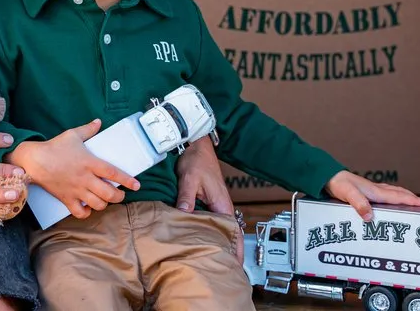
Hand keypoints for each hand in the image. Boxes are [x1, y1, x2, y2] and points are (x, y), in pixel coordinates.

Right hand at [9, 119, 140, 219]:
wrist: (34, 160)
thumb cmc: (54, 147)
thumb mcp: (72, 135)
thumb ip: (88, 129)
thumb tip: (98, 122)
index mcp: (90, 163)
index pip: (113, 173)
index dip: (127, 180)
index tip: (137, 185)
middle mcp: (85, 178)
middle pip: (109, 194)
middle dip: (118, 197)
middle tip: (120, 194)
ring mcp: (76, 190)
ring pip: (97, 204)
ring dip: (104, 204)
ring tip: (105, 200)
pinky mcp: (66, 198)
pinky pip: (79, 212)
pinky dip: (86, 213)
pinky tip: (88, 208)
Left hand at [175, 136, 243, 264]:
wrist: (195, 146)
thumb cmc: (196, 160)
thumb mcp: (190, 178)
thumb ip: (187, 197)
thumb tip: (183, 213)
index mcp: (222, 205)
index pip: (233, 234)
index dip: (236, 252)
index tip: (236, 269)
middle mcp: (221, 208)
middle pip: (227, 236)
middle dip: (227, 255)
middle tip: (222, 274)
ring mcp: (214, 206)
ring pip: (218, 231)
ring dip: (217, 245)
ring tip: (211, 264)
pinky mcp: (206, 204)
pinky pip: (208, 223)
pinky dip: (207, 234)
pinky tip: (199, 243)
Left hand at [325, 170, 419, 220]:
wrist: (327, 176)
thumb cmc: (338, 184)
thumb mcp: (348, 195)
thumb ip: (359, 205)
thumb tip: (370, 217)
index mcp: (375, 191)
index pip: (398, 197)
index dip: (412, 201)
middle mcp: (375, 189)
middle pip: (398, 193)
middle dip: (411, 198)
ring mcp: (370, 189)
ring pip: (392, 191)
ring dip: (403, 195)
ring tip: (411, 200)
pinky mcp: (364, 190)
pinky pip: (384, 193)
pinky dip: (392, 195)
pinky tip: (389, 199)